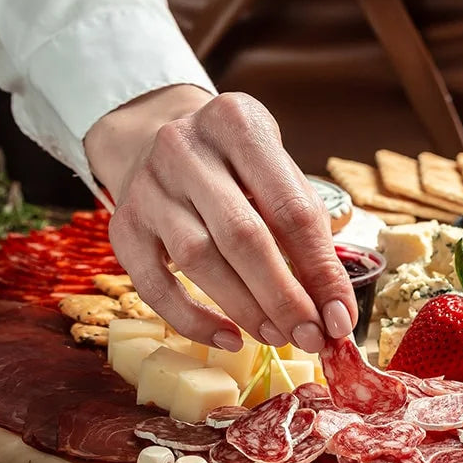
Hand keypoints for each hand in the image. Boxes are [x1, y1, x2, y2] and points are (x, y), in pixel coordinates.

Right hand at [84, 85, 355, 352]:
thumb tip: (333, 307)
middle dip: (284, 297)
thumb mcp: (278, 172)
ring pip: (198, 260)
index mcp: (239, 124)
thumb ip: (308, 230)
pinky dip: (192, 319)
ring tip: (279, 337)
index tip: (340, 317)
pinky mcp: (123, 224)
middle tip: (311, 336)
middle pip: (243, 236)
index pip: (290, 210)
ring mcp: (148, 186)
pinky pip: (153, 284)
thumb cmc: (238, 165)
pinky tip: (228, 338)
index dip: (321, 270)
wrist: (160, 138)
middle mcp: (186, 148)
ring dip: (246, 309)